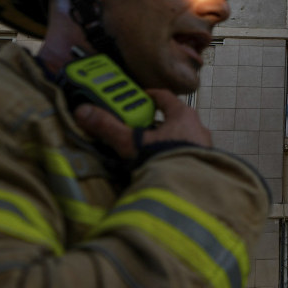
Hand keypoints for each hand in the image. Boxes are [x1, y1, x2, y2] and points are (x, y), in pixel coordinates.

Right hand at [74, 89, 211, 160]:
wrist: (188, 192)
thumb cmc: (163, 161)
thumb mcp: (131, 144)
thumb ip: (108, 127)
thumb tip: (83, 112)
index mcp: (183, 116)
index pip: (165, 97)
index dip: (150, 96)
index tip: (138, 97)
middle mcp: (198, 128)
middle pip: (174, 118)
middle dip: (156, 122)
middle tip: (138, 125)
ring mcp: (204, 148)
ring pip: (182, 137)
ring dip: (166, 141)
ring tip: (148, 149)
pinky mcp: (204, 166)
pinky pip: (187, 155)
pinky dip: (174, 156)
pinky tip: (162, 166)